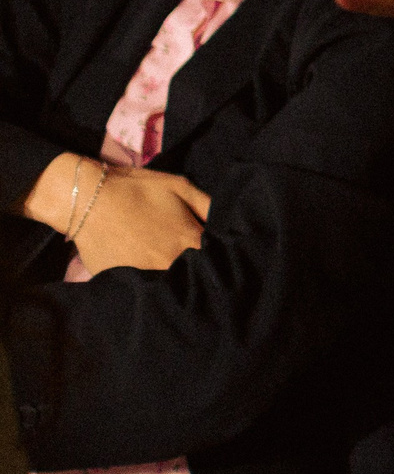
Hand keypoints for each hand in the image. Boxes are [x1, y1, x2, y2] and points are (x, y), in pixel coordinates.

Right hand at [75, 166, 212, 273]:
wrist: (88, 200)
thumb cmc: (137, 189)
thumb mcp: (181, 187)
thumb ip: (208, 206)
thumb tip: (224, 223)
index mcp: (189, 240)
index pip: (215, 257)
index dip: (214, 254)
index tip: (211, 252)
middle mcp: (171, 262)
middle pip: (192, 273)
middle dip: (194, 268)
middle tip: (188, 260)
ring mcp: (146, 276)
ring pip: (168, 284)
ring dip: (171, 279)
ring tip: (164, 268)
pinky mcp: (123, 282)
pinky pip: (140, 287)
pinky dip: (144, 282)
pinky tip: (141, 271)